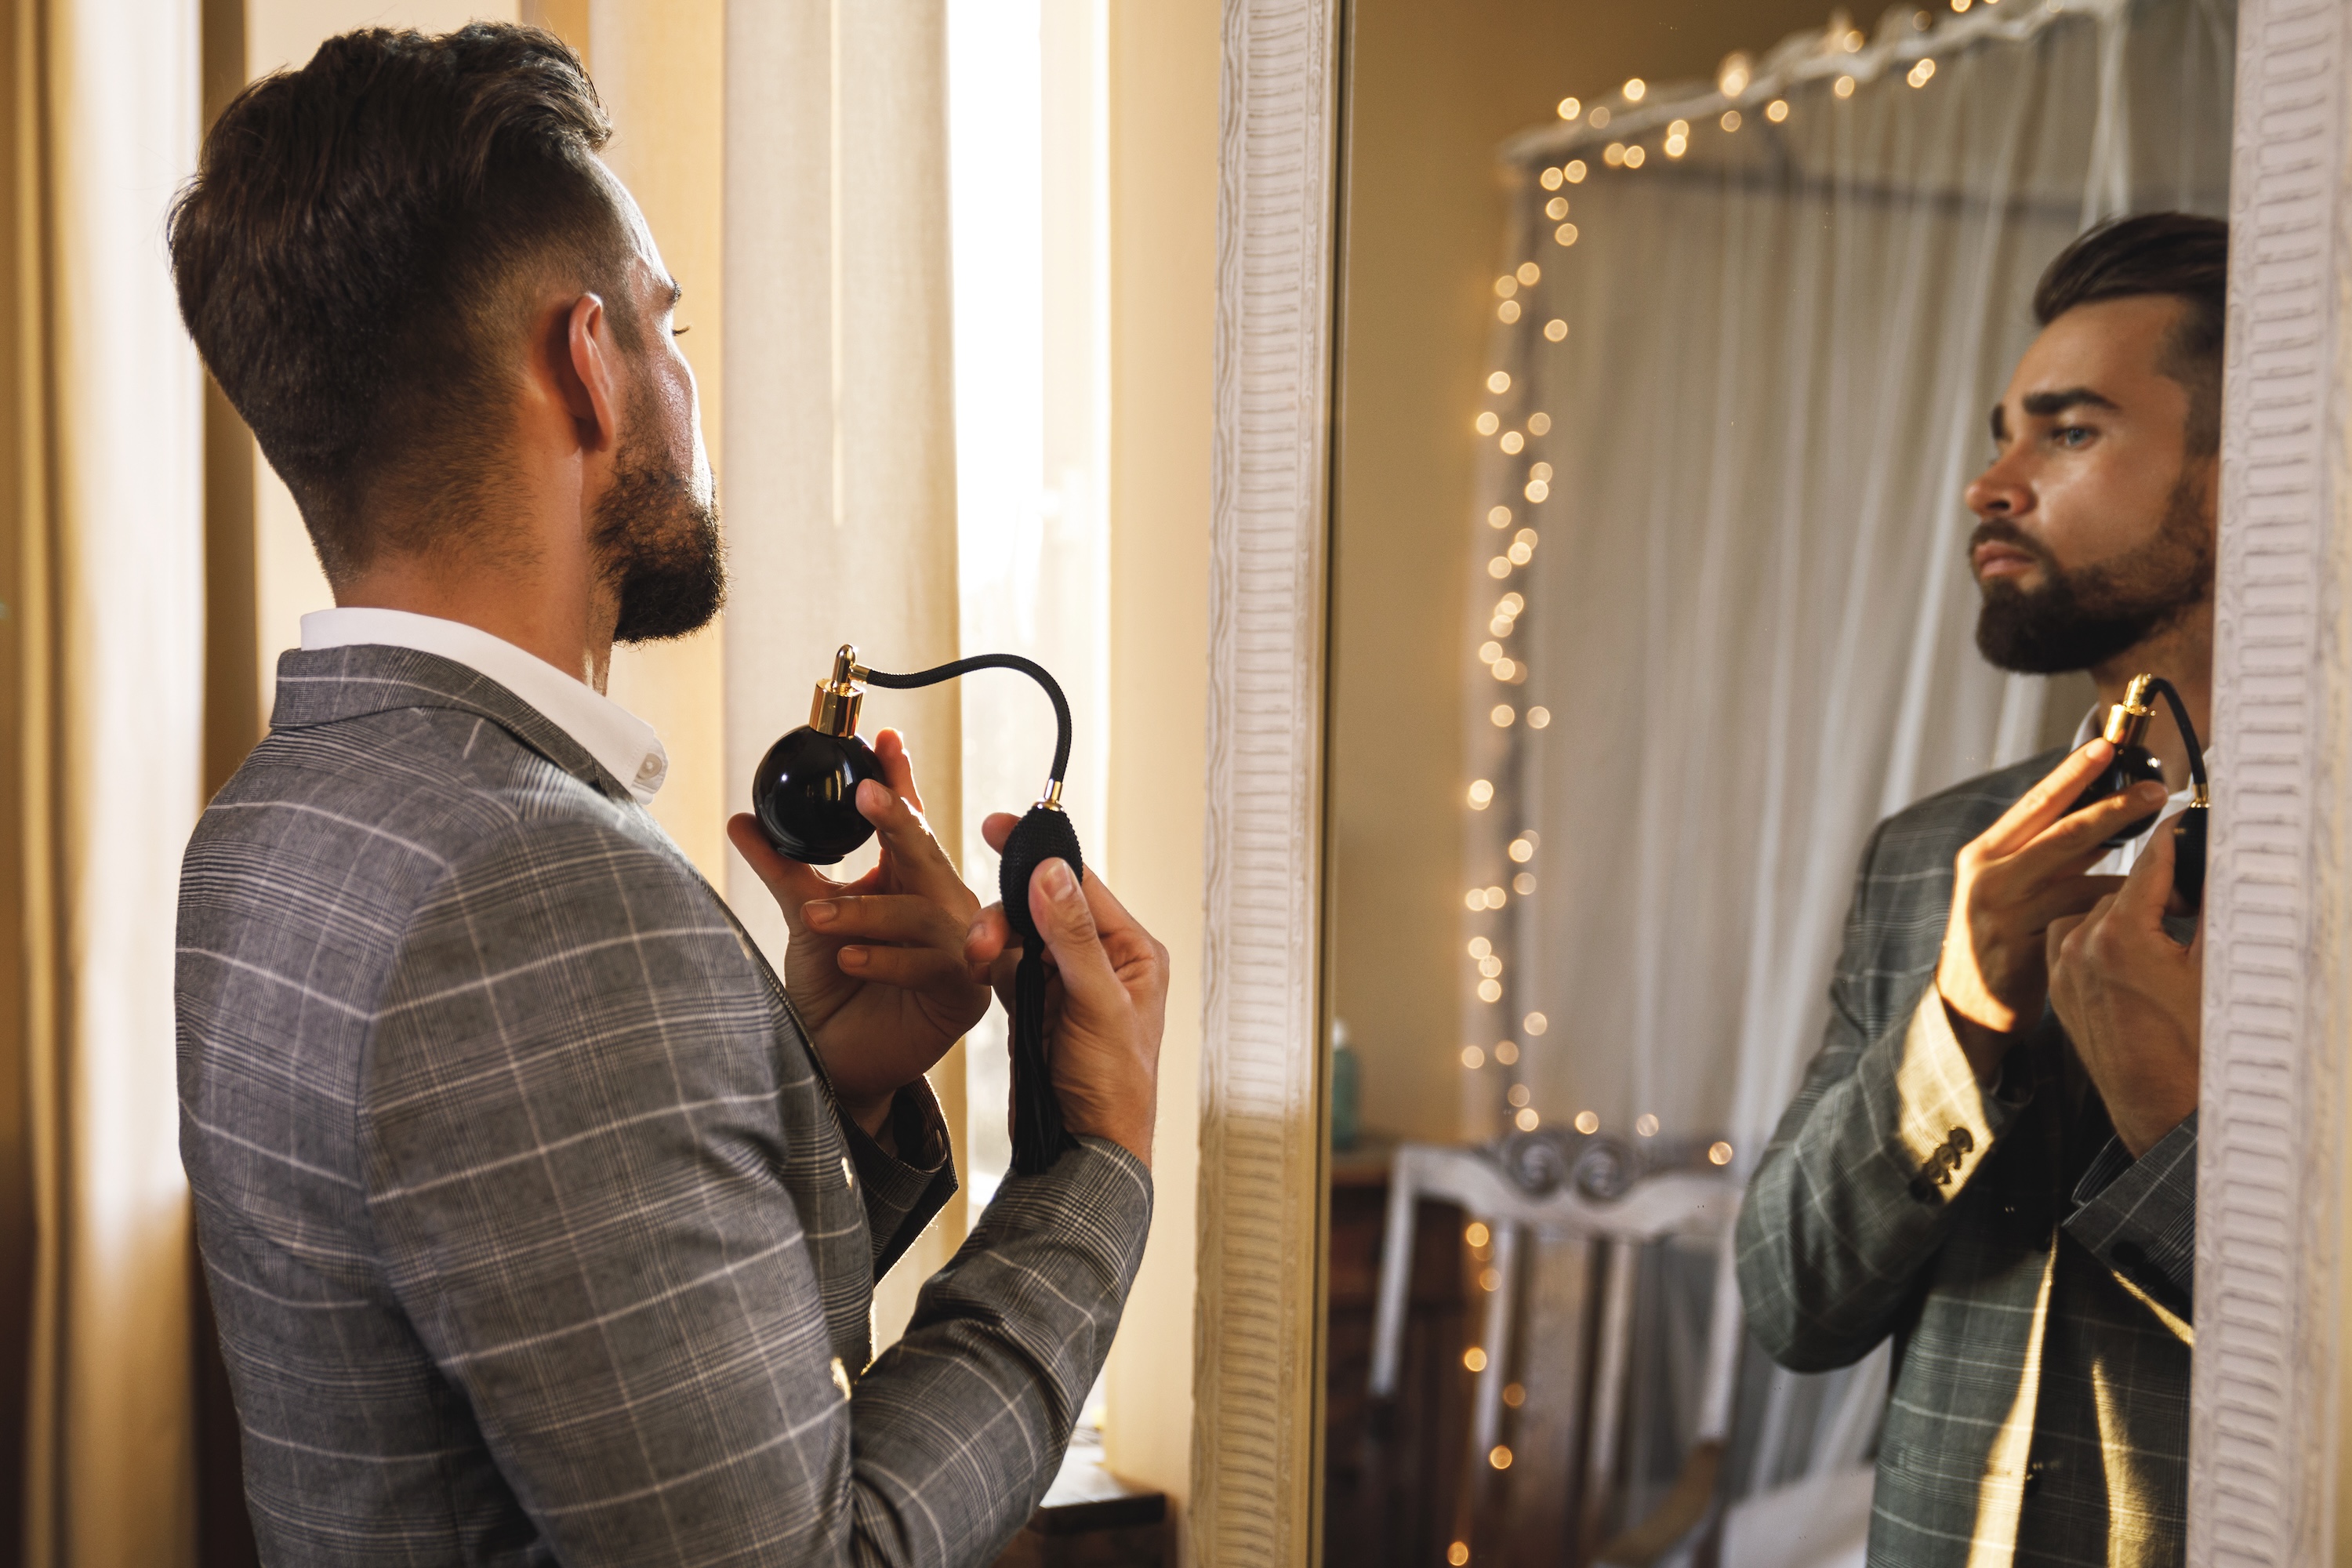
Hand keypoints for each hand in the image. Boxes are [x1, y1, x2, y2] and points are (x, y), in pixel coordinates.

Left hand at [728, 729, 988, 1137]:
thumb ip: (784, 868)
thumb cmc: (831, 990)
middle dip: (899, 820)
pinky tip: (848, 958)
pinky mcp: (963, 992)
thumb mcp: (805, 917)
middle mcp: (940, 906)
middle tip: (868, 793)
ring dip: (868, 910)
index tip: (882, 738)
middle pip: (927, 851)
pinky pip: (932, 964)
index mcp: (908, 880)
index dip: (899, 779)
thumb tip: (742, 819)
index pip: (907, 821)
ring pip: (924, 910)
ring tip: (814, 918)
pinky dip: (887, 958)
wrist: (836, 1063)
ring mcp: (958, 947)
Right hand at [963, 812, 1167, 1166]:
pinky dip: (988, 965)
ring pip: (1018, 936)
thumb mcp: (1097, 1007)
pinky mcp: (1036, 1007)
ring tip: (976, 961)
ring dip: (992, 940)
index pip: (1082, 884)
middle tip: (979, 938)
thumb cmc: (1113, 1090)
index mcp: (1132, 952)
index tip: (997, 827)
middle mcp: (1101, 961)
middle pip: (1042, 906)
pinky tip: (977, 973)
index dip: (1039, 854)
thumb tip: (1052, 871)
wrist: (1085, 1153)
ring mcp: (1066, 984)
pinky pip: (1005, 967)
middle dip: (1006, 913)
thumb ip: (1072, 938)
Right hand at [1934, 740, 2164, 1080]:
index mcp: (1985, 851)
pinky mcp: (2018, 942)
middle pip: (2059, 830)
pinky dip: (2115, 907)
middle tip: (2156, 789)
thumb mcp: (2017, 887)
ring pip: (2076, 874)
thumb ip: (2051, 857)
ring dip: (2130, 864)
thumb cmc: (2004, 938)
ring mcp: (1999, 908)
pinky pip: (2079, 916)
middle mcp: (1987, 873)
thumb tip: (2107, 819)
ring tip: (2171, 855)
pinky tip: (2144, 907)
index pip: (2036, 802)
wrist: (1968, 1003)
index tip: (2107, 745)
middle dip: (2112, 806)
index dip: (2072, 773)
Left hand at [2046, 820, 2201, 1155]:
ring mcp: (2064, 970)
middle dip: (2158, 885)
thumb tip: (2219, 859)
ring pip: (2094, 914)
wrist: (2163, 1112)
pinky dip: (2102, 937)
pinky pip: (2075, 943)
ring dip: (2127, 913)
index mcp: (2120, 934)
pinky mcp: (2060, 991)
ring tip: (2168, 931)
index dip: (2176, 838)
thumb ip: (2214, 905)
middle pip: (2122, 888)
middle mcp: (2080, 946)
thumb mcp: (2216, 968)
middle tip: (2193, 891)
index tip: (2189, 816)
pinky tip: (2137, 952)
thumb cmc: (2200, 1048)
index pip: (2152, 863)